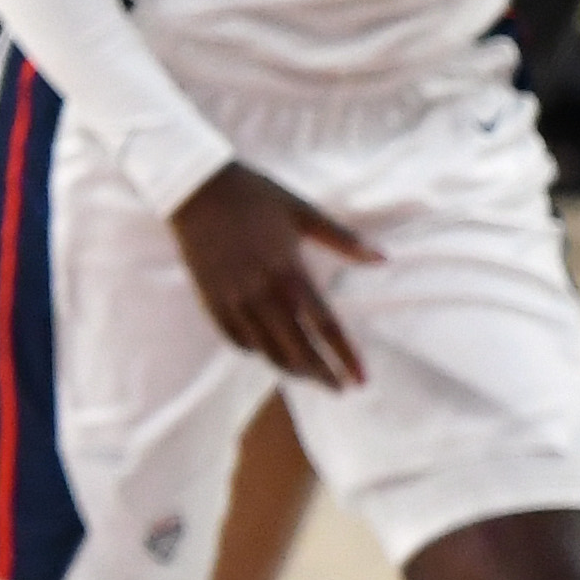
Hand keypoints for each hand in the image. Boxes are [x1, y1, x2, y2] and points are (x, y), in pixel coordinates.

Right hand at [168, 161, 382, 387]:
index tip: (360, 380)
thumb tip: (382, 257)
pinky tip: (267, 354)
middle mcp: (262, 294)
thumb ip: (343, 240)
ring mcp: (234, 301)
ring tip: (307, 376)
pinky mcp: (211, 301)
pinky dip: (255, 351)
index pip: (325, 326)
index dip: (345, 356)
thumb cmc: (255, 196)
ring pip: (265, 350)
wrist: (197, 190)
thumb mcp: (304, 211)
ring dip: (290, 369)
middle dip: (320, 375)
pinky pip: (236, 339)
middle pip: (297, 349)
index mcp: (290, 272)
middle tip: (337, 389)